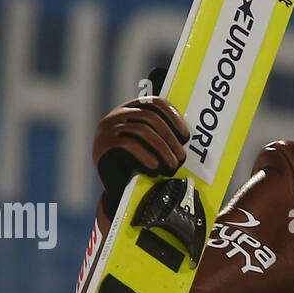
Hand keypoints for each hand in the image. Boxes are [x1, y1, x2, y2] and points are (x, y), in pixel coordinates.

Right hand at [93, 96, 189, 215]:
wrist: (116, 189)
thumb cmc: (139, 167)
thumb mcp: (151, 147)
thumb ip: (163, 136)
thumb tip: (191, 136)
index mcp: (132, 110)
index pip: (155, 103)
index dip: (174, 117)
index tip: (187, 136)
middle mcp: (118, 115)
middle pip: (150, 117)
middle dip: (171, 139)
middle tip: (182, 159)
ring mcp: (108, 129)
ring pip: (142, 130)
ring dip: (163, 149)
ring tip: (172, 166)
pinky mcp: (102, 145)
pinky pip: (127, 144)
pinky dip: (145, 155)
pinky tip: (155, 167)